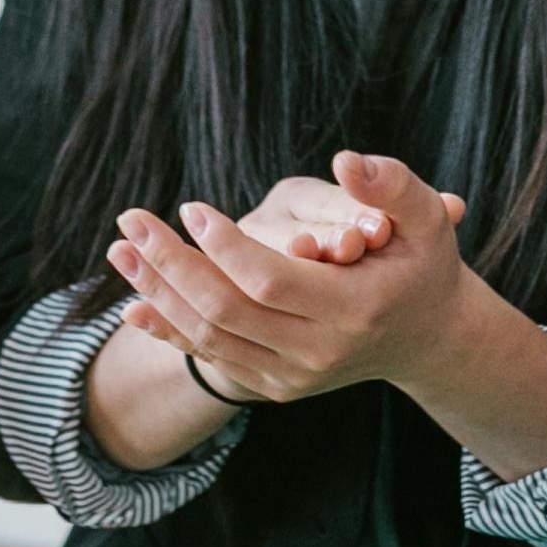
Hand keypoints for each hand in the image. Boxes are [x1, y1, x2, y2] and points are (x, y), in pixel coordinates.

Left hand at [110, 152, 475, 401]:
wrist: (423, 339)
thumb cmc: (421, 264)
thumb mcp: (426, 219)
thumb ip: (391, 186)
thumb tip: (344, 160)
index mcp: (355, 310)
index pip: (271, 281)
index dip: (226, 246)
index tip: (190, 207)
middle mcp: (319, 353)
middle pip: (227, 312)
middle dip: (172, 264)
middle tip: (132, 220)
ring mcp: (292, 377)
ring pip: (209, 338)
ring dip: (157, 293)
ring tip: (120, 249)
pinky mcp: (272, 385)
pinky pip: (210, 359)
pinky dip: (168, 333)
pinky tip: (130, 306)